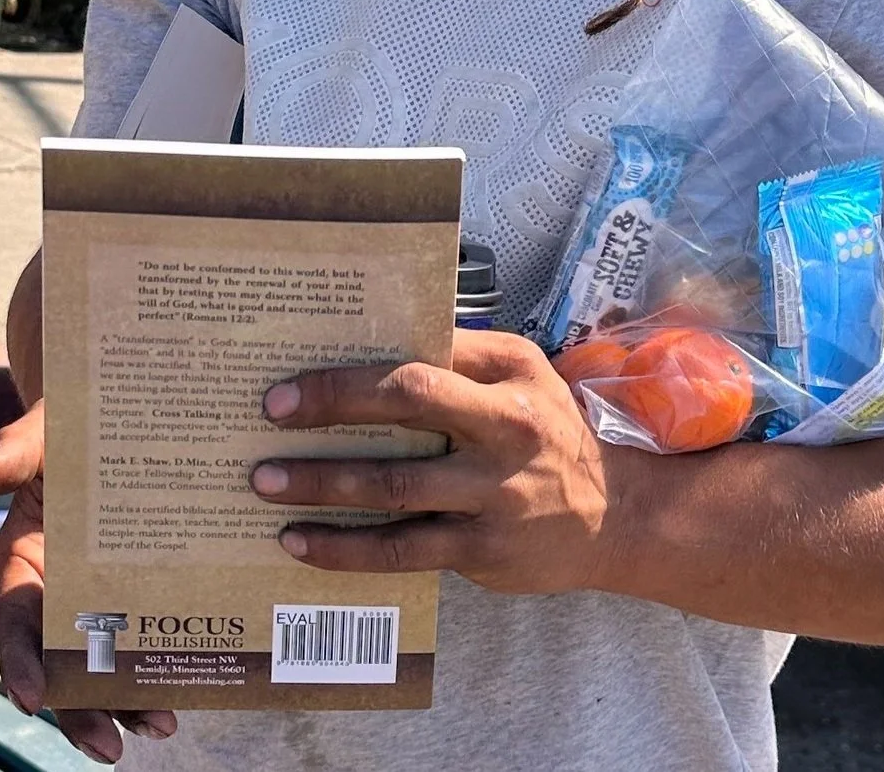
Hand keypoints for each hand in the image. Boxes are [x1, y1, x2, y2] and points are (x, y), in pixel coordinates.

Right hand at [0, 402, 177, 764]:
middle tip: (110, 747)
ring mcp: (103, 594)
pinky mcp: (147, 588)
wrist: (121, 408)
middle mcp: (59, 589)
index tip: (33, 698)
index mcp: (23, 559)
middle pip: (61, 662)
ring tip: (164, 725)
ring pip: (109, 660)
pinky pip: (152, 630)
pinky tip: (198, 684)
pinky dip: (167, 660)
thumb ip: (17, 449)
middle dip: (80, 709)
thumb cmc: (71, 420)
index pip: (12, 621)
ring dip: (129, 699)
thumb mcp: (45, 430)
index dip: (18, 662)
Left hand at [248, 329, 615, 595]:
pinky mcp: (480, 553)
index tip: (290, 389)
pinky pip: (401, 552)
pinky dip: (345, 549)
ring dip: (322, 488)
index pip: (417, 372)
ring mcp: (489, 500)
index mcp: (505, 384)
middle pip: (403, 421)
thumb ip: (462, 351)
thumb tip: (379, 330)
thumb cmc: (552, 430)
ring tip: (266, 486)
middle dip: (328, 418)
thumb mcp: (524, 372)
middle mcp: (500, 438)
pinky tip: (301, 543)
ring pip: (392, 493)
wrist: (617, 516)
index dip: (348, 381)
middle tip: (266, 426)